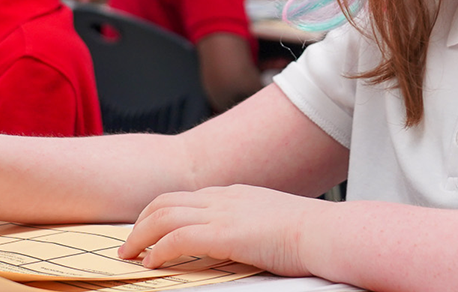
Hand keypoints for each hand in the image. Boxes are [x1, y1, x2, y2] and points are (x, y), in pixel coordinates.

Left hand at [119, 185, 332, 276]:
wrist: (327, 232)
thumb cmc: (311, 235)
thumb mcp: (275, 223)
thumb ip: (252, 228)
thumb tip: (245, 242)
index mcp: (237, 194)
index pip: (187, 197)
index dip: (162, 214)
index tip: (150, 232)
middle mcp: (225, 198)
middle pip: (166, 201)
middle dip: (142, 222)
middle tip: (130, 244)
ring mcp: (223, 213)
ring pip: (164, 217)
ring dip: (140, 237)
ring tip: (130, 255)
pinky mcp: (224, 234)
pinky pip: (177, 239)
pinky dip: (158, 251)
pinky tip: (151, 264)